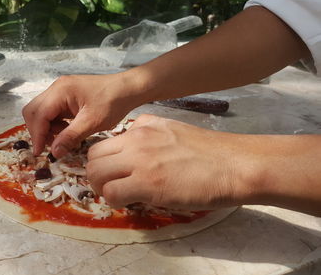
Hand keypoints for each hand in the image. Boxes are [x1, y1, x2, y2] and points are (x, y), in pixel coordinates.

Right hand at [23, 73, 144, 157]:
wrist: (127, 89)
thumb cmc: (113, 102)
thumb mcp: (92, 122)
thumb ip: (70, 137)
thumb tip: (54, 152)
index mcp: (61, 91)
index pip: (38, 114)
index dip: (37, 135)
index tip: (39, 153)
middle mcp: (56, 88)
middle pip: (33, 111)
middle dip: (38, 131)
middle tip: (50, 147)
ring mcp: (60, 91)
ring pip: (40, 112)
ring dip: (46, 128)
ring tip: (63, 139)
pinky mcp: (65, 96)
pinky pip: (50, 111)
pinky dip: (53, 124)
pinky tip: (67, 131)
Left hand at [86, 114, 254, 209]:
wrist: (235, 164)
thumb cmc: (211, 152)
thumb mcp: (173, 129)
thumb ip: (149, 133)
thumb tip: (133, 142)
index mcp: (142, 125)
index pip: (103, 142)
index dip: (103, 161)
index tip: (113, 172)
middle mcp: (136, 139)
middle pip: (92, 156)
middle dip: (96, 174)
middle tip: (110, 185)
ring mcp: (140, 160)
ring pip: (95, 173)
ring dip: (101, 188)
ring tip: (118, 195)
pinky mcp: (147, 183)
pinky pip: (111, 193)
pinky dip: (115, 200)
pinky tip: (131, 202)